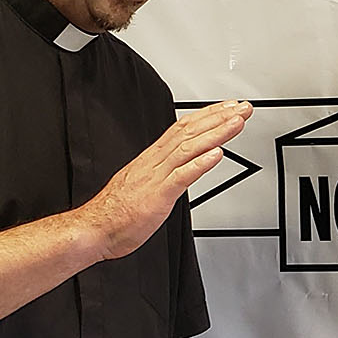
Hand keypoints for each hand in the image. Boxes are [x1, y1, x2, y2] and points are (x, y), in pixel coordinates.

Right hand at [79, 100, 250, 259]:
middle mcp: (155, 163)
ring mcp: (156, 177)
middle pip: (190, 132)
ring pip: (189, 148)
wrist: (93, 229)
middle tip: (243, 108)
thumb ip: (162, 173)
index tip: (227, 108)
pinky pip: (181, 177)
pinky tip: (216, 154)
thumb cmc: (116, 212)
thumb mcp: (143, 184)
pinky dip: (200, 164)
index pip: (183, 128)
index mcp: (152, 159)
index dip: (207, 115)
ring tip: (237, 122)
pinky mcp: (157, 196)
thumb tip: (179, 168)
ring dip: (216, 133)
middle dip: (219, 117)